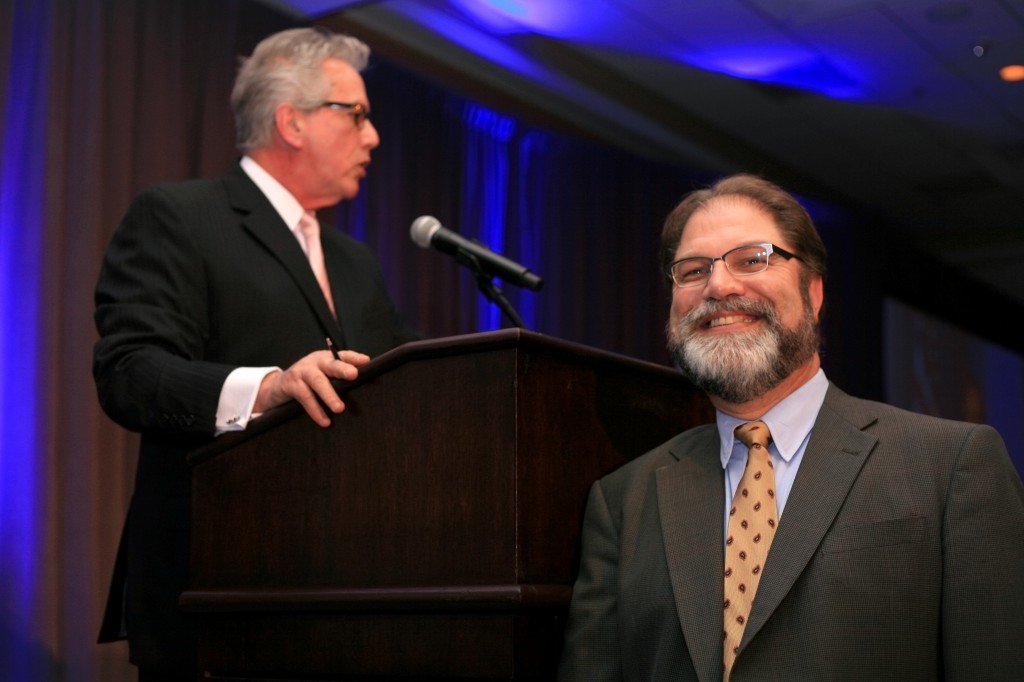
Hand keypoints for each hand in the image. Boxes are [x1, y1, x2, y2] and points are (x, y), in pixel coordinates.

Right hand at [254, 349, 370, 426]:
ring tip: (340, 408)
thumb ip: (337, 378)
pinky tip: (325, 421)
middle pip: (330, 364)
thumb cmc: (307, 381)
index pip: (342, 355)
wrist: (277, 386)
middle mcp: (315, 362)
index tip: (366, 361)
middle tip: (354, 375)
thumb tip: (362, 389)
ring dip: (329, 395)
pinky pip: (305, 398)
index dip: (354, 357)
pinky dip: (315, 410)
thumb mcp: (322, 376)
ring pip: (317, 381)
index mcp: (326, 358)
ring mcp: (302, 372)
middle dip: (342, 369)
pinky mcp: (291, 384)